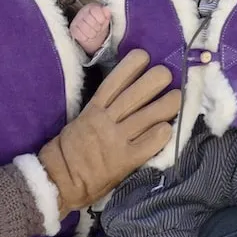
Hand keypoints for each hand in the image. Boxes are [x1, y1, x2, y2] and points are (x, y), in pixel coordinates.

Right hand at [38, 49, 180, 215]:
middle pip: (135, 94)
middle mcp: (107, 120)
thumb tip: (124, 91)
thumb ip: (101, 107)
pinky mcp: (124, 160)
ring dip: (167, 103)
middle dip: (155, 80)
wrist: (58, 180)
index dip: (131, 65)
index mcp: (94, 109)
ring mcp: (116, 139)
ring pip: (147, 115)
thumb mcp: (80, 120)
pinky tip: (169, 128)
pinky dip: (161, 134)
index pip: (114, 81)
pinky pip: (148, 144)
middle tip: (167, 74)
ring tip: (178, 96)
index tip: (145, 56)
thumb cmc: (69, 149)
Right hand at [70, 3, 110, 53]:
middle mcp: (83, 12)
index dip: (101, 19)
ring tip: (94, 33)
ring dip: (92, 34)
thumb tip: (107, 9)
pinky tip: (87, 36)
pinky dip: (85, 38)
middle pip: (91, 21)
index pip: (96, 11)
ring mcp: (76, 20)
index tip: (102, 22)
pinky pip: (78, 34)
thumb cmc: (99, 23)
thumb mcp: (105, 18)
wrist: (92, 31)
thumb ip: (107, 13)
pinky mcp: (72, 28)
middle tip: (98, 29)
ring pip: (84, 28)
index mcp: (92, 7)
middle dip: (97, 28)